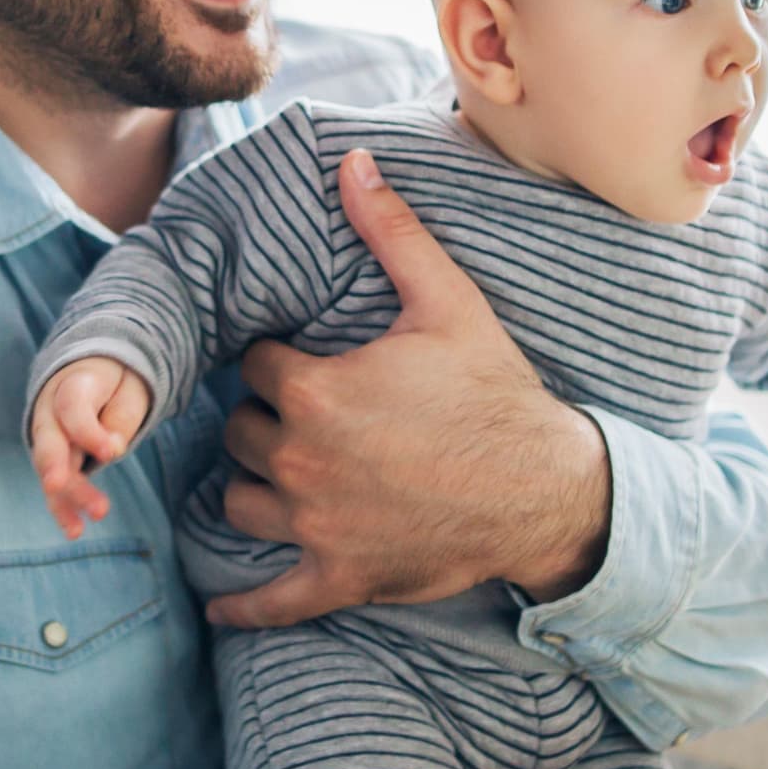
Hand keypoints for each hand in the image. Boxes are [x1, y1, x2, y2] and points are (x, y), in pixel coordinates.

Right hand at [27, 357, 152, 537]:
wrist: (95, 377)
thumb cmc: (115, 383)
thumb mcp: (127, 390)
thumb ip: (119, 417)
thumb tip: (114, 449)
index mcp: (71, 386)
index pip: (71, 408)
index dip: (87, 431)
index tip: (111, 452)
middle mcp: (50, 413)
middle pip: (50, 442)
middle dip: (53, 465)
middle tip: (58, 485)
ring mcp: (49, 440)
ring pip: (52, 470)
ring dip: (68, 495)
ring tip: (96, 513)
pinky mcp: (54, 464)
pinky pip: (56, 488)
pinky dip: (63, 509)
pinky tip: (74, 530)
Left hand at [203, 150, 613, 628]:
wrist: (547, 491)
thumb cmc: (496, 394)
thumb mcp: (448, 304)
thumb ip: (391, 232)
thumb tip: (350, 161)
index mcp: (316, 392)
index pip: (253, 366)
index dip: (277, 361)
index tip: (302, 361)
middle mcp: (300, 461)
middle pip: (236, 433)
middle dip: (262, 420)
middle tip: (303, 413)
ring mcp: (314, 527)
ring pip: (239, 503)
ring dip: (254, 487)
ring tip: (283, 471)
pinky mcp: (336, 578)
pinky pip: (269, 601)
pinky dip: (243, 606)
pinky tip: (220, 607)